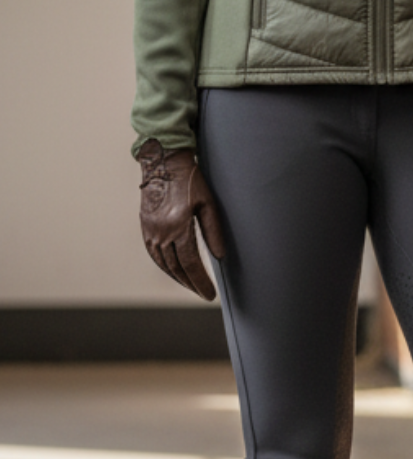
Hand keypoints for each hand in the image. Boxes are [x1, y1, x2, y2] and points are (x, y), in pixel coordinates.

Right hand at [136, 140, 225, 300]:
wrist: (163, 164)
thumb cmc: (190, 180)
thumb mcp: (207, 203)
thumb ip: (213, 230)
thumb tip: (220, 255)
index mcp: (178, 226)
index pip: (191, 263)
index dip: (201, 281)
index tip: (210, 294)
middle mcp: (161, 233)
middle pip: (177, 268)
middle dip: (191, 283)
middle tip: (203, 293)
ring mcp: (151, 231)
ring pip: (164, 264)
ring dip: (178, 278)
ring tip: (192, 285)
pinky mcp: (145, 228)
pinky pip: (154, 255)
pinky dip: (165, 267)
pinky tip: (174, 271)